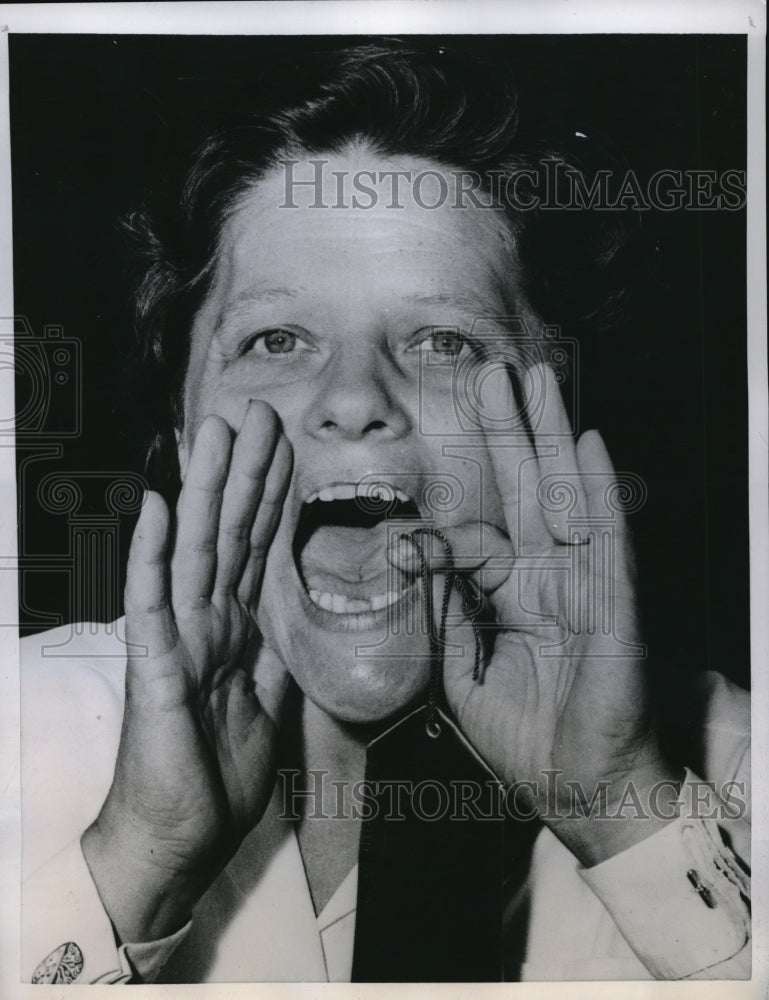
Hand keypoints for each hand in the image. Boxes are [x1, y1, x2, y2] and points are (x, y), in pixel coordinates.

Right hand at [82, 400, 292, 941]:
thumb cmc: (217, 775)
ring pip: (197, 549)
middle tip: (260, 411)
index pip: (260, 549)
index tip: (288, 447)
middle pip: (232, 533)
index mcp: (238, 629)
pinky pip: (151, 602)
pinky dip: (153, 553)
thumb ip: (278, 650)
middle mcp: (208, 621)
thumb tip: (294, 605)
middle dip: (248, 472)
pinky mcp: (152, 666)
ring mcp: (178, 638)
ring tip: (213, 430)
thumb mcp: (270, 703)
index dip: (275, 497)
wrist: (179, 839)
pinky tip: (158, 505)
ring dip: (206, 489)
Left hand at [392, 365, 679, 864]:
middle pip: (526, 489)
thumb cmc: (523, 737)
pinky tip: (586, 445)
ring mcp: (584, 583)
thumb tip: (414, 560)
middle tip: (493, 374)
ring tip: (538, 382)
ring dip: (551, 438)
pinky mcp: (614, 603)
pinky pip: (607, 540)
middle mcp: (547, 577)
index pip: (474, 541)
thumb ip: (441, 618)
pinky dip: (598, 492)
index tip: (404, 538)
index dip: (441, 534)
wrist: (580, 786)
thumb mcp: (460, 677)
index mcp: (509, 594)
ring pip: (566, 495)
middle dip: (509, 432)